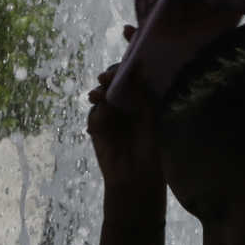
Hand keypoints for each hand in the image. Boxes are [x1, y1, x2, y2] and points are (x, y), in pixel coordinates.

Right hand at [86, 66, 161, 193]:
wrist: (135, 179)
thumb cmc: (150, 151)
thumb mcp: (149, 120)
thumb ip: (142, 96)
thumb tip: (138, 71)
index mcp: (142, 101)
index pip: (133, 78)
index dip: (126, 69)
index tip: (124, 66)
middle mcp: (126, 105)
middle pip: (114, 83)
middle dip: (108, 78)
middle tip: (104, 78)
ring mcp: (111, 116)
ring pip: (101, 96)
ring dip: (98, 93)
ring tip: (97, 96)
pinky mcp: (98, 128)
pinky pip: (94, 115)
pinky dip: (96, 114)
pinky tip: (97, 122)